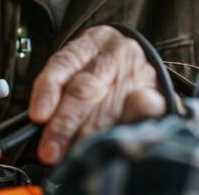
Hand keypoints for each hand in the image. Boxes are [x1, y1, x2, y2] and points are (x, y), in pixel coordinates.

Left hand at [29, 26, 168, 164]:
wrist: (138, 58)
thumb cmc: (99, 68)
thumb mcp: (76, 67)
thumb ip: (58, 90)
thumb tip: (39, 122)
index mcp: (89, 44)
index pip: (63, 64)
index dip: (48, 91)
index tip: (38, 116)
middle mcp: (114, 53)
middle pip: (84, 88)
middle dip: (64, 124)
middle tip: (50, 152)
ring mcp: (139, 72)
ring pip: (110, 106)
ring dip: (90, 134)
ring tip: (75, 155)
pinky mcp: (159, 92)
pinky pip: (146, 110)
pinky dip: (130, 124)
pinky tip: (119, 138)